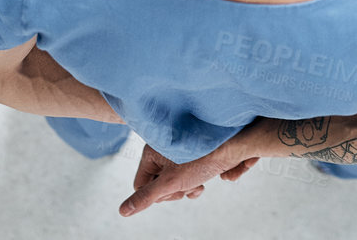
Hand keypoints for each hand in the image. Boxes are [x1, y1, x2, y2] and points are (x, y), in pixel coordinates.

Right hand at [120, 143, 240, 216]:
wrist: (234, 144)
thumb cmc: (201, 159)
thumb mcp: (171, 182)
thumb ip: (146, 197)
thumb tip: (122, 211)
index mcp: (151, 150)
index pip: (140, 184)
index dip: (156, 194)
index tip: (171, 189)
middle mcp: (163, 148)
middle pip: (158, 184)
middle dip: (174, 190)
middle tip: (187, 184)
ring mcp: (178, 152)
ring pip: (174, 182)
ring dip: (187, 187)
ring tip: (198, 181)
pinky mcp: (192, 155)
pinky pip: (187, 175)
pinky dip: (196, 181)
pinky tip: (206, 179)